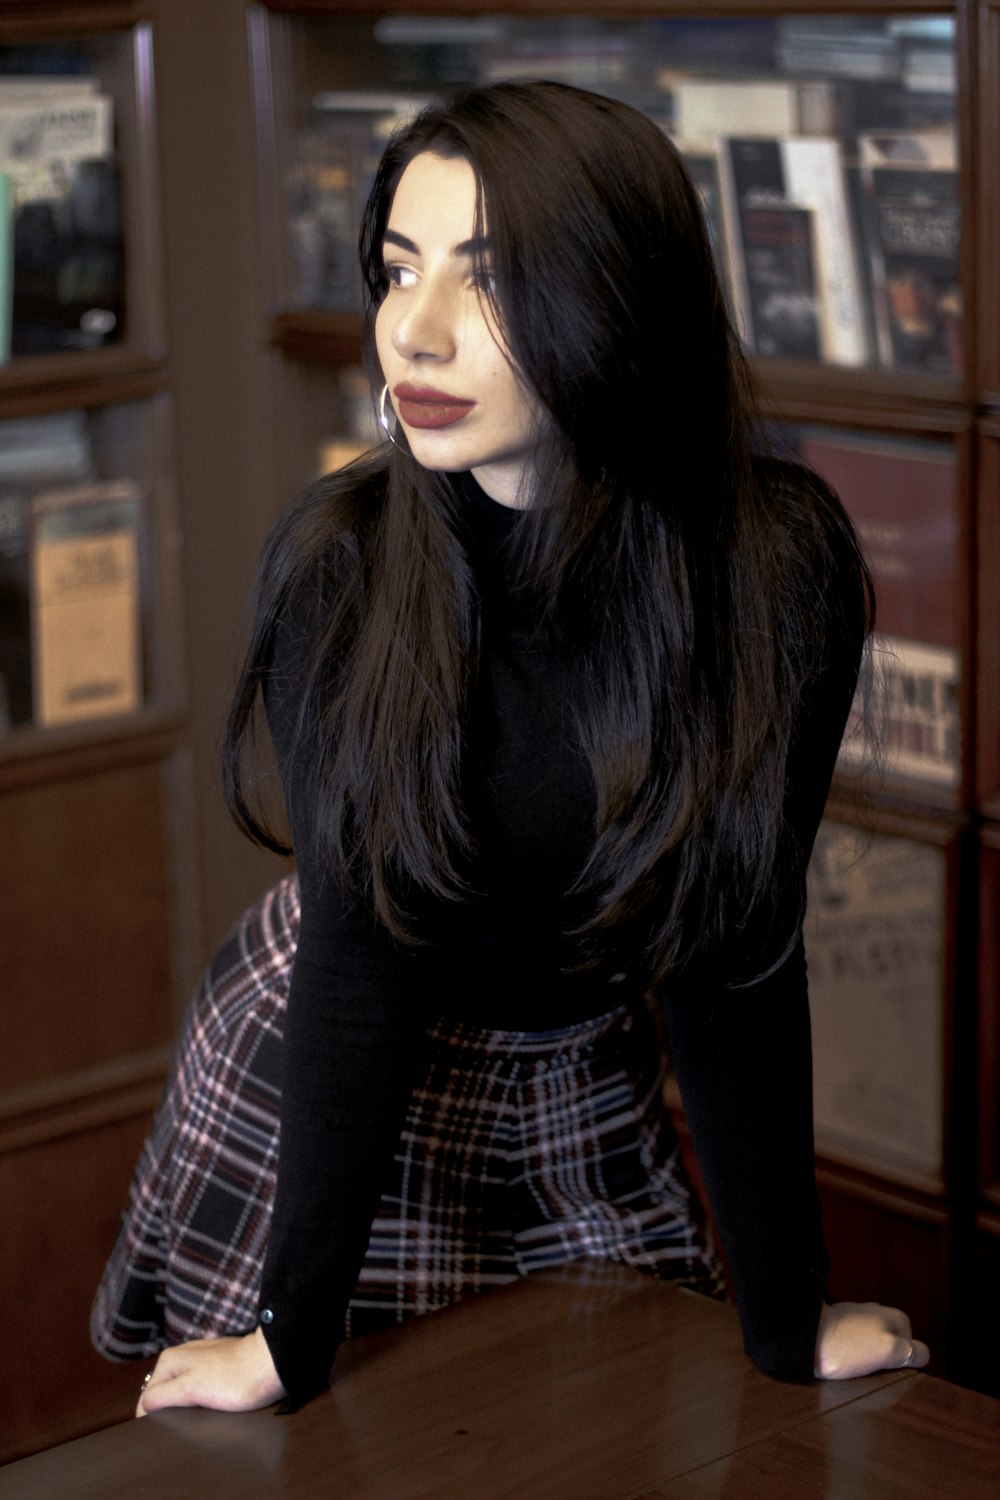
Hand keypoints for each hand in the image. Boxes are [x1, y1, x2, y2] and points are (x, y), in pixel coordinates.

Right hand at [135, 1327, 284, 1416]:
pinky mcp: (217, 1367)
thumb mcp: (190, 1389)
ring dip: (186, 1406)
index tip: (168, 1429)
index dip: (154, 1417)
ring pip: (181, 1392)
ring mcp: (200, 1360)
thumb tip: (142, 1407)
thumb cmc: (234, 1378)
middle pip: (164, 1393)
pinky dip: (202, 1400)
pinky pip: (199, 1388)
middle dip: (170, 1410)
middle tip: (187, 1422)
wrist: (272, 1364)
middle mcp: (182, 1356)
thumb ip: (161, 1396)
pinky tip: (212, 1405)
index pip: (147, 1397)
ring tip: (201, 1414)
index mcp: (170, 1360)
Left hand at [814, 1300, 929, 1379]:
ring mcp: (855, 1317)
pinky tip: (843, 1362)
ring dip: (867, 1357)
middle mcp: (876, 1312)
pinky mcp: (837, 1325)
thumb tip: (924, 1355)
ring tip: (857, 1370)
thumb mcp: (889, 1350)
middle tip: (873, 1373)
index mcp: (892, 1316)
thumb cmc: (849, 1346)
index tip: (890, 1372)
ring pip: (872, 1343)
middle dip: (885, 1360)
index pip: (912, 1346)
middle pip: (892, 1343)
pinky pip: (853, 1343)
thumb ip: (910, 1351)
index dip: (904, 1362)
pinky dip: (851, 1354)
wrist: (806, 1337)